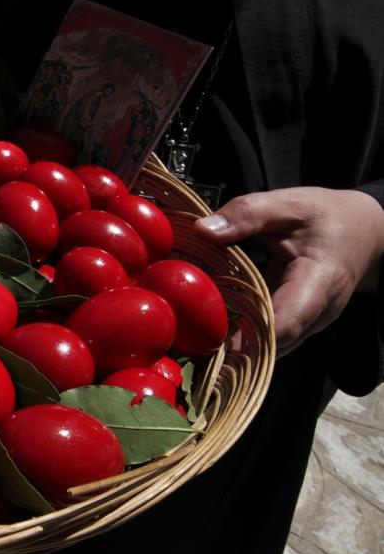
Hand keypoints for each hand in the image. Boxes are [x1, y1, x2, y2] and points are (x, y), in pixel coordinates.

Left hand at [194, 187, 383, 356]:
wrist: (365, 233)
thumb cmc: (330, 219)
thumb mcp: (292, 205)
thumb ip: (249, 214)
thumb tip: (203, 229)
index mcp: (320, 282)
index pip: (286, 322)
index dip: (249, 338)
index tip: (212, 341)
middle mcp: (317, 314)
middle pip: (271, 344)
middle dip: (231, 348)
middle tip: (188, 343)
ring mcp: (308, 325)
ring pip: (268, 349)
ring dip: (233, 346)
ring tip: (193, 338)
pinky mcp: (296, 326)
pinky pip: (267, 340)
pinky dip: (240, 337)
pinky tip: (211, 328)